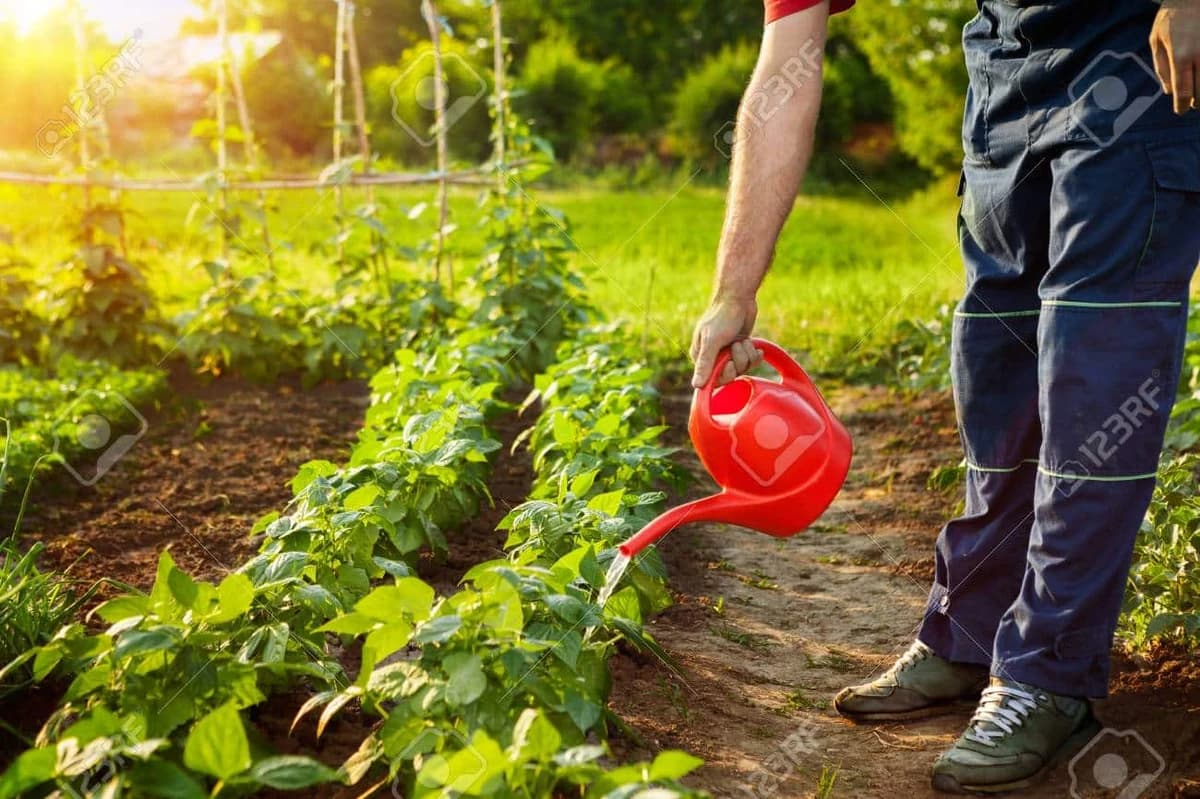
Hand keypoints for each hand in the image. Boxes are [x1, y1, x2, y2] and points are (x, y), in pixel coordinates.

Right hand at [690, 296, 761, 387]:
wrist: (738, 298)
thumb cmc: (722, 317)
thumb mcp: (712, 341)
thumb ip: (705, 364)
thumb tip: (696, 386)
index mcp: (701, 357)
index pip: (712, 380)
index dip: (724, 374)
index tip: (729, 362)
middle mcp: (714, 357)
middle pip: (730, 375)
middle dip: (738, 361)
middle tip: (736, 345)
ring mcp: (729, 353)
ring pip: (743, 368)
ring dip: (746, 353)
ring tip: (742, 339)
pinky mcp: (741, 349)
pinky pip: (751, 362)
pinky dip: (754, 353)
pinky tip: (752, 343)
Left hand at [1151, 0, 1199, 114]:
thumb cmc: (1172, 16)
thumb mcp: (1156, 40)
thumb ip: (1161, 67)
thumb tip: (1168, 90)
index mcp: (1181, 56)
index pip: (1183, 91)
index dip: (1182, 105)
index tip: (1180, 111)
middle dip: (1197, 102)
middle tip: (1193, 105)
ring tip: (1199, 97)